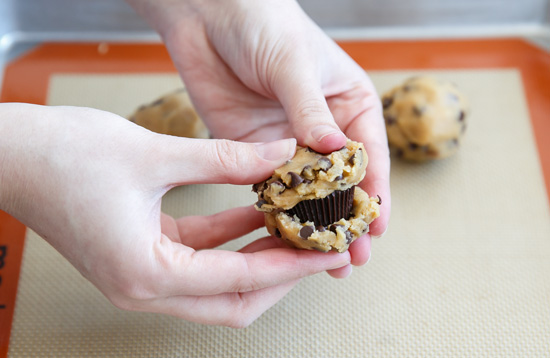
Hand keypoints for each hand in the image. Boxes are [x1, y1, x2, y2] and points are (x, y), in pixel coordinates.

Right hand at [0, 103, 350, 326]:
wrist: (10, 153)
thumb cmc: (63, 155)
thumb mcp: (155, 154)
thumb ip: (224, 158)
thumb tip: (277, 155)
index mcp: (146, 274)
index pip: (240, 279)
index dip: (291, 265)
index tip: (328, 252)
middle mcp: (143, 287)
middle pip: (232, 300)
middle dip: (280, 275)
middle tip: (317, 248)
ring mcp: (141, 274)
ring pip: (218, 282)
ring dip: (257, 256)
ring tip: (296, 228)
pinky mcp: (141, 253)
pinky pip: (198, 255)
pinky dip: (229, 238)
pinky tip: (257, 211)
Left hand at [128, 0, 390, 275]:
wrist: (209, 14)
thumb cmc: (264, 23)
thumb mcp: (294, 64)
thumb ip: (311, 111)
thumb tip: (335, 153)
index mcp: (348, 105)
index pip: (368, 154)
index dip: (373, 192)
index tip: (375, 227)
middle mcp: (322, 129)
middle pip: (340, 183)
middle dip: (346, 220)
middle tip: (352, 259)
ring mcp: (288, 142)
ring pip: (306, 192)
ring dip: (313, 226)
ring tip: (322, 261)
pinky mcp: (254, 149)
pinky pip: (269, 186)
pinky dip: (277, 212)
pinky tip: (282, 237)